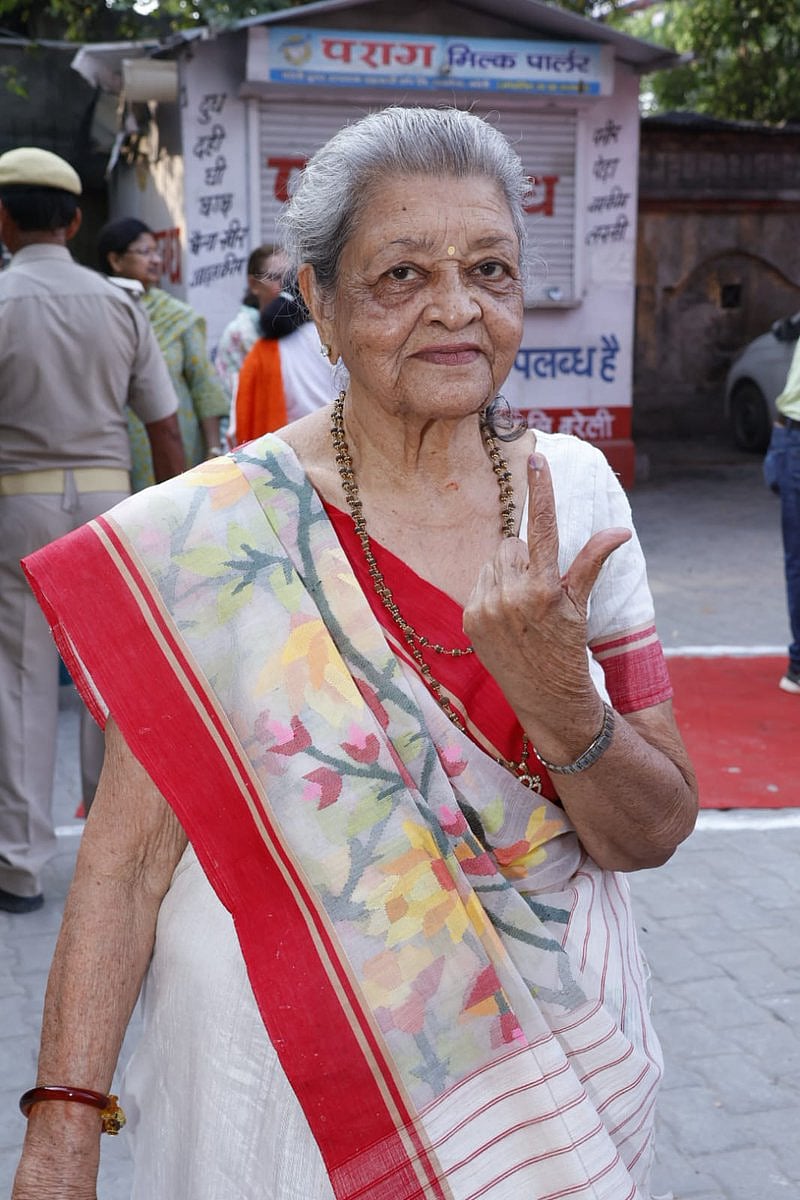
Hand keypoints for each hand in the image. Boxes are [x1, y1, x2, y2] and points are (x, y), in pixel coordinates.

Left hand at [463, 451, 630, 745]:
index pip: (544, 528)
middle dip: (525, 559)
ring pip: (493, 561)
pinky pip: (478, 582)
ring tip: (521, 607)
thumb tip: (620, 530)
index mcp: (545, 588)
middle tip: (539, 590)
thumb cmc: (569, 647)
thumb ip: (593, 562)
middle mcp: (512, 595)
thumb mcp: (582, 605)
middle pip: (512, 544)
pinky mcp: (470, 618)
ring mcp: (487, 607)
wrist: (547, 697)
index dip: (543, 490)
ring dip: (506, 573)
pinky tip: (505, 617)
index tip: (537, 458)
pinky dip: (491, 590)